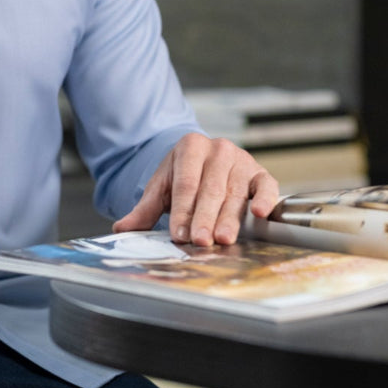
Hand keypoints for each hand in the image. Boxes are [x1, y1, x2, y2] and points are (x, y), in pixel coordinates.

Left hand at [112, 132, 279, 246]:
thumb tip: (121, 228)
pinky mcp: (260, 173)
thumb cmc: (183, 178)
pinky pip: (266, 186)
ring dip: (229, 218)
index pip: (185, 183)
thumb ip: (143, 210)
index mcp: (190, 147)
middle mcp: (218, 149)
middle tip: (200, 240)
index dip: (182, 210)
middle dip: (204, 217)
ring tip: (223, 238)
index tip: (179, 233)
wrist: (205, 161)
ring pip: (235, 192)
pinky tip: (259, 214)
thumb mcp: (160, 189)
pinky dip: (265, 200)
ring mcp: (242, 160)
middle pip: (210, 189)